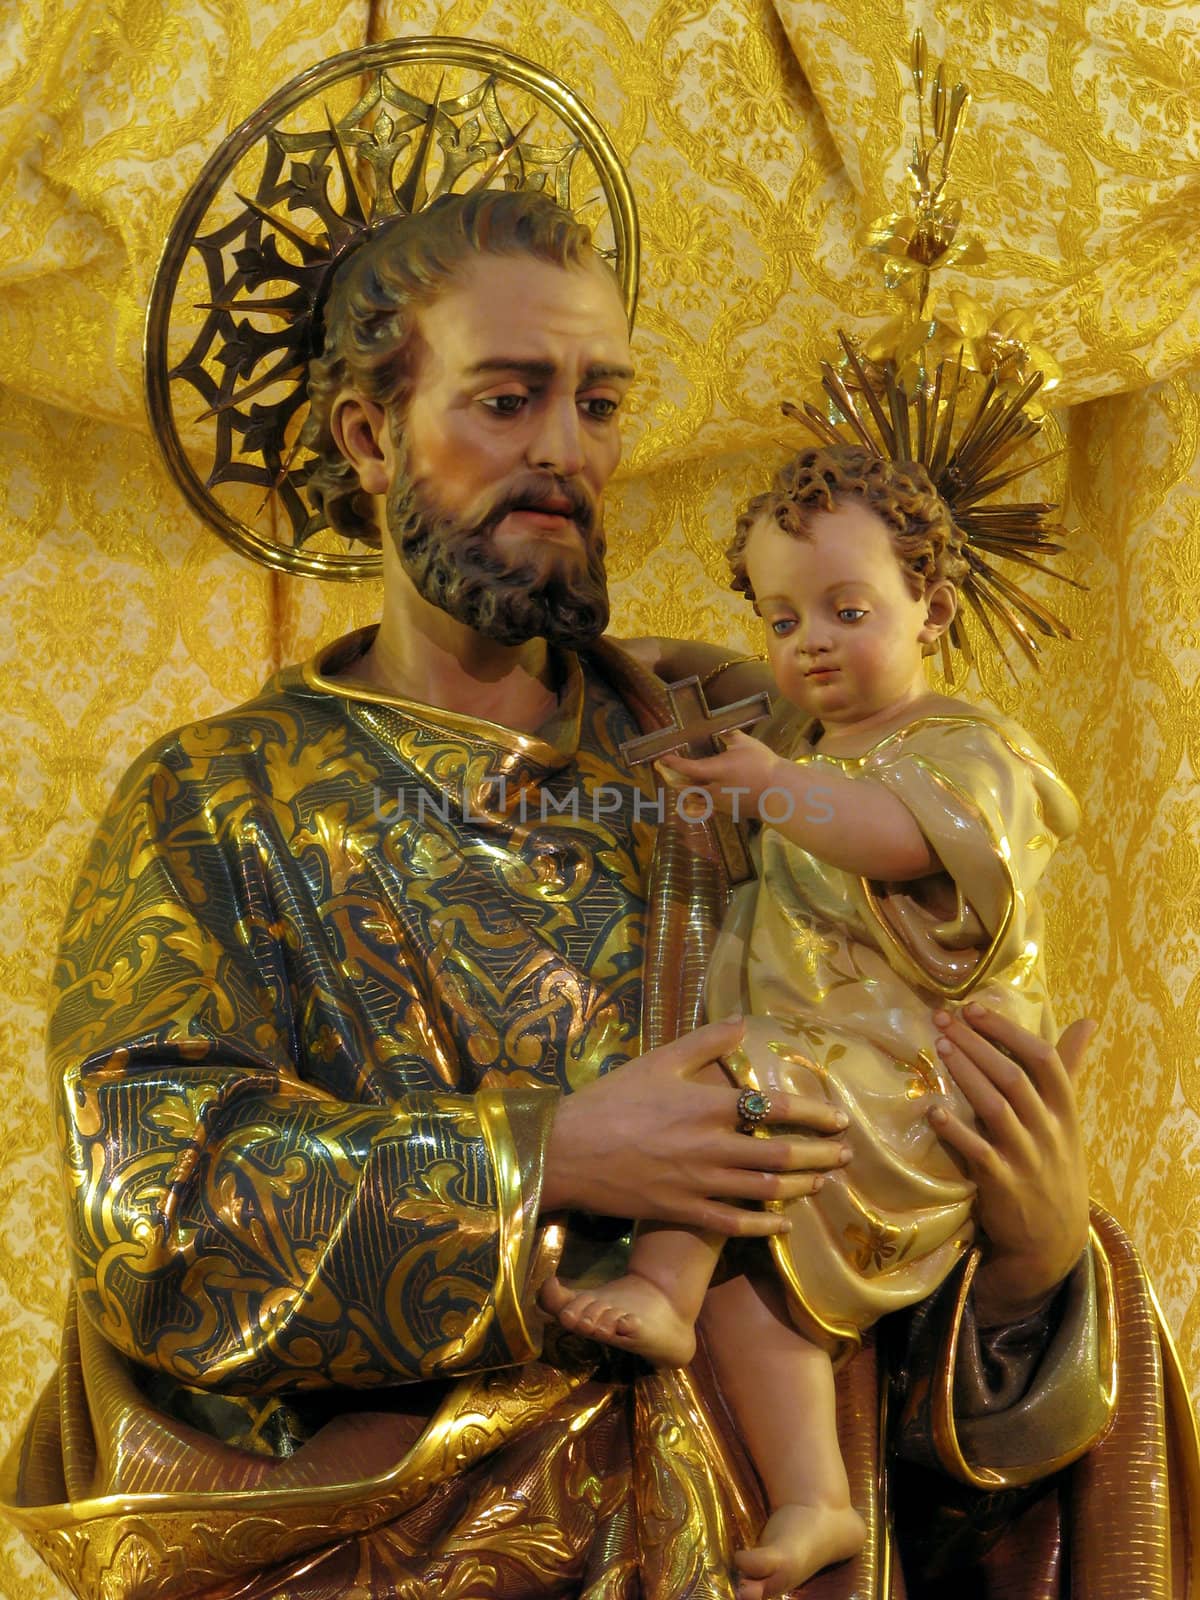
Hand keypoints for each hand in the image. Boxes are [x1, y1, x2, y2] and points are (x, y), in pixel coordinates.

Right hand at [542, 1017, 850, 1235]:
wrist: (565, 1150)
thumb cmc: (610, 1100)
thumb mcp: (657, 1060)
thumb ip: (704, 1042)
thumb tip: (744, 1023)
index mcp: (706, 1105)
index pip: (774, 1109)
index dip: (814, 1115)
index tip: (840, 1119)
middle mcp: (710, 1146)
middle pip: (780, 1155)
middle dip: (820, 1155)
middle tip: (846, 1155)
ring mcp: (698, 1183)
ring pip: (764, 1191)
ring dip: (801, 1188)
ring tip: (823, 1182)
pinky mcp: (681, 1211)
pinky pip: (732, 1224)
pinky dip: (763, 1226)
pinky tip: (783, 1226)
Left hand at [659, 729, 783, 819]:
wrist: (780, 792)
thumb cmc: (763, 765)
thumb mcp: (746, 744)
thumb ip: (729, 735)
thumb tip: (719, 727)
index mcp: (716, 771)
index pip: (688, 768)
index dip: (673, 763)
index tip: (662, 758)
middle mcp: (713, 790)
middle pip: (685, 788)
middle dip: (674, 780)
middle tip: (666, 772)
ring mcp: (720, 803)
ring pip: (695, 799)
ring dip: (687, 792)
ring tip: (681, 784)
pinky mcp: (728, 811)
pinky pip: (708, 806)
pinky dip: (701, 800)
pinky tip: (702, 795)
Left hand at [928, 1004, 1095, 1326]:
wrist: (1052, 1241)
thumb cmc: (1054, 1166)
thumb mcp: (1068, 1119)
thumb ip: (1069, 1068)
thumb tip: (1087, 1021)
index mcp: (1064, 1111)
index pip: (1045, 1060)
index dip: (1009, 1031)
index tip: (974, 1007)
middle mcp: (1048, 1131)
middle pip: (1014, 1077)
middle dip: (977, 1043)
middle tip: (943, 1018)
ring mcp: (1025, 1158)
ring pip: (996, 1108)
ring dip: (966, 1074)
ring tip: (939, 1046)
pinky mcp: (1001, 1184)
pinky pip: (977, 1152)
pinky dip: (954, 1130)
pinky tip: (932, 1111)